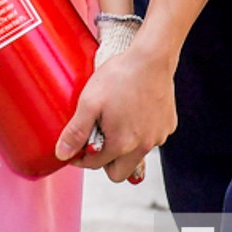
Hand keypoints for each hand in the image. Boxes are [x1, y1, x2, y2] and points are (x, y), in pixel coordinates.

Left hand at [56, 42, 177, 182]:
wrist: (151, 59)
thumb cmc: (119, 78)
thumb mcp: (89, 102)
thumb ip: (75, 132)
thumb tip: (62, 154)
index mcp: (121, 145)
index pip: (95, 165)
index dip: (81, 157)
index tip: (75, 147)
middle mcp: (144, 146)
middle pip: (119, 172)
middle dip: (104, 161)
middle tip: (94, 138)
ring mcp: (159, 137)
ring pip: (136, 156)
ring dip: (123, 147)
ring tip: (112, 120)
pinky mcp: (168, 125)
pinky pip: (150, 139)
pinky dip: (139, 133)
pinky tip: (131, 111)